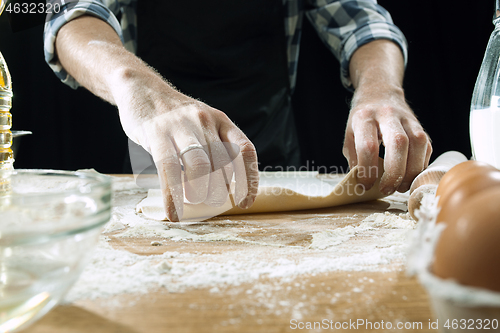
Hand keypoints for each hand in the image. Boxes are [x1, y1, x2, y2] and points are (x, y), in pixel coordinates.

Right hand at [114, 70, 258, 220]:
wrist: (142, 89)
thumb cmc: (175, 118)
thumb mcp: (203, 125)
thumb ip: (215, 149)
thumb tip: (224, 188)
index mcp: (221, 121)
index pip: (245, 151)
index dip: (250, 180)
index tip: (245, 202)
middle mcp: (204, 121)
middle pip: (221, 163)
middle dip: (219, 190)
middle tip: (210, 201)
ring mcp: (180, 126)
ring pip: (199, 165)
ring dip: (199, 191)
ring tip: (194, 201)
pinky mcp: (157, 133)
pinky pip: (168, 170)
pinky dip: (172, 195)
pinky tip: (172, 211)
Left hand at [343, 40, 431, 194]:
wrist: (380, 93)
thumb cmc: (362, 119)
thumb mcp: (349, 134)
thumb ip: (354, 157)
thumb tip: (363, 183)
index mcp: (364, 117)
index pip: (368, 146)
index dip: (368, 170)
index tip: (365, 185)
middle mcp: (387, 115)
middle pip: (398, 143)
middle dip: (394, 172)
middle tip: (387, 189)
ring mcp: (407, 119)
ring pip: (418, 144)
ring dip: (412, 171)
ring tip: (400, 187)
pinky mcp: (420, 126)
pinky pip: (426, 147)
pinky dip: (420, 166)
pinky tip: (410, 176)